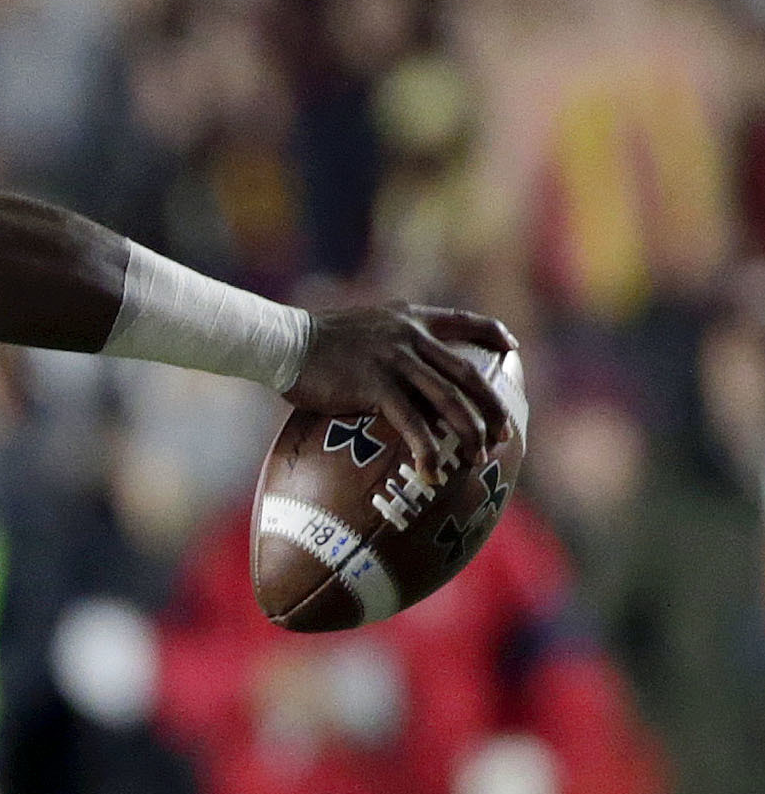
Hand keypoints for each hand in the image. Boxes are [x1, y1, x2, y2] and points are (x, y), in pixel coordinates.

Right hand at [286, 306, 518, 475]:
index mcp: (409, 319)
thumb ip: (384, 340)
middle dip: (492, 407)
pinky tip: (432, 473)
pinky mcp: (377, 386)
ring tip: (479, 459)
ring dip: (470, 432)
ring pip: (450, 400)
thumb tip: (389, 366)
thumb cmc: (310, 342)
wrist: (282, 341)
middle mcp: (411, 337)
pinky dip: (427, 451)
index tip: (512, 348)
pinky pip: (413, 423)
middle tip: (503, 434)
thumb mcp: (358, 328)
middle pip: (468, 373)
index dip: (491, 333)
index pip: (463, 320)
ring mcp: (396, 361)